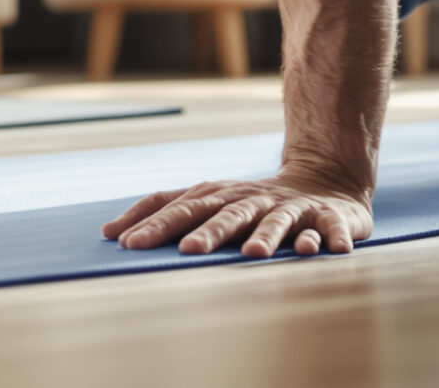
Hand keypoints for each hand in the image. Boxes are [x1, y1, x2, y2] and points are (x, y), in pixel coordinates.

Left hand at [101, 166, 373, 256]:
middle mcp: (249, 199)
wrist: (324, 183)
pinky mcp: (328, 217)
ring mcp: (289, 208)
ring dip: (266, 236)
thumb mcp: (210, 204)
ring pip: (275, 221)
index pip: (180, 205)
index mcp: (218, 196)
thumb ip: (166, 215)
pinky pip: (328, 228)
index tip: (125, 242)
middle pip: (224, 214)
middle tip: (187, 250)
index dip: (154, 222)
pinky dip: (326, 238)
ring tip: (254, 255)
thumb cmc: (252, 202)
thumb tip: (110, 233)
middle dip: (206, 232)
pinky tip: (321, 251)